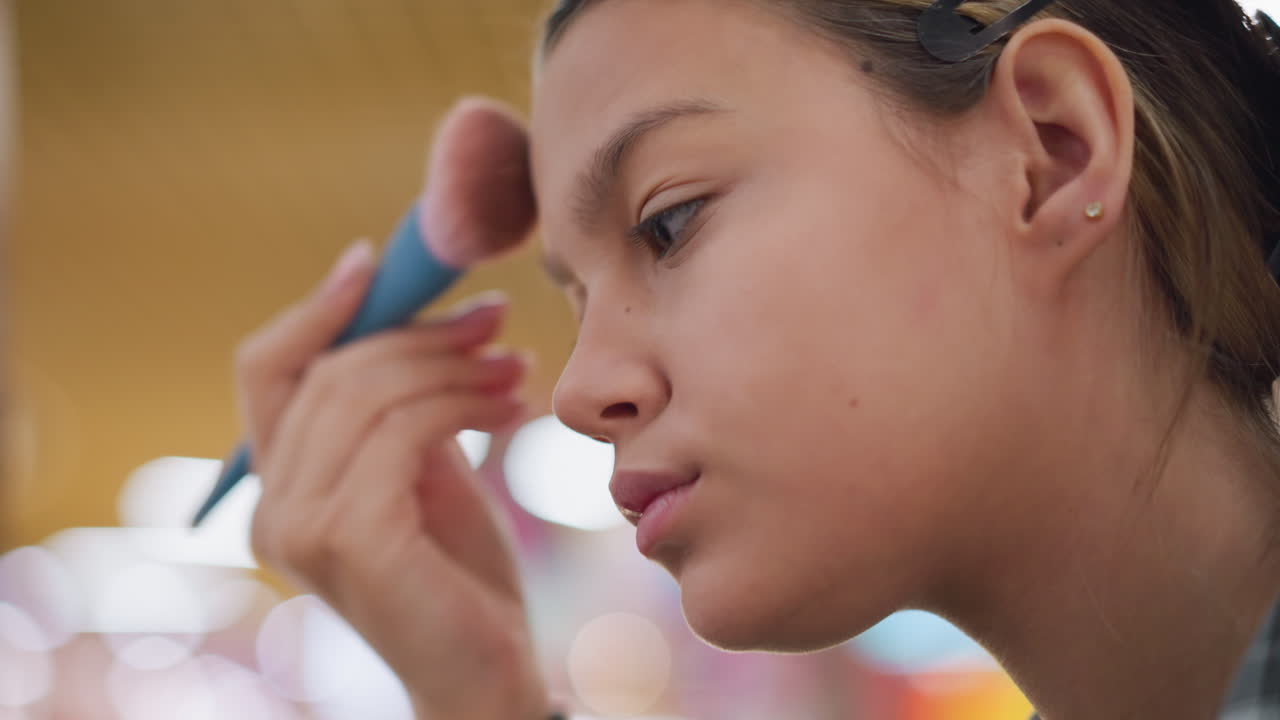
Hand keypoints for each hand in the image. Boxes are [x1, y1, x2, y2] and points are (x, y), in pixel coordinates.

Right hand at [237, 247, 550, 719]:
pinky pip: (402, 432)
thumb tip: (430, 315)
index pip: (268, 369)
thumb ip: (401, 409)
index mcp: (277, 487)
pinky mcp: (350, 539)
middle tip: (492, 319)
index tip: (377, 261)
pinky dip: (462, 403)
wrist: (487, 670)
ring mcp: (300, 527)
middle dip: (420, 333)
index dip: (319, 307)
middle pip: (331, 370)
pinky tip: (513, 408)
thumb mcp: (422, 472)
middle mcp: (271, 508)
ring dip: (453, 366)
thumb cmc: (457, 573)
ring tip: (515, 366)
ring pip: (369, 394)